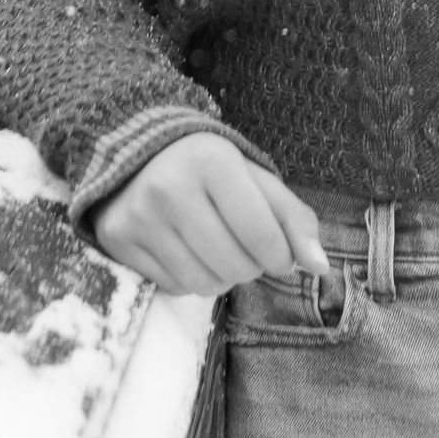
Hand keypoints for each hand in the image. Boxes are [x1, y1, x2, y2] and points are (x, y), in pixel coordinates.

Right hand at [90, 133, 330, 296]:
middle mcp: (169, 187)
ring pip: (204, 284)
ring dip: (223, 277)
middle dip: (252, 266)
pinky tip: (189, 251)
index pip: (262, 234)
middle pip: (235, 266)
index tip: (280, 253)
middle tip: (247, 248)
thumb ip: (292, 217)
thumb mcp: (253, 177)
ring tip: (218, 250)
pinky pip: (173, 287)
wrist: (137, 150)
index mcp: (211, 160)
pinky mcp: (118, 240)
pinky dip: (191, 278)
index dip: (281, 256)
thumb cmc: (208, 166)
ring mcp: (139, 216)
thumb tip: (320, 266)